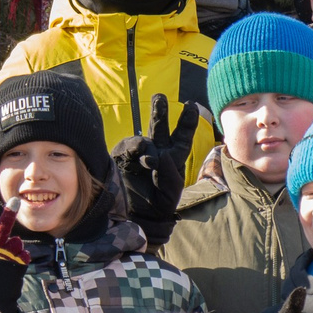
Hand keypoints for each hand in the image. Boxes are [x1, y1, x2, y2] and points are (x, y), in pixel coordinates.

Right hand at [0, 202, 27, 312]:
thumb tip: (17, 239)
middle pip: (3, 227)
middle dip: (9, 212)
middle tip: (15, 200)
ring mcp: (7, 255)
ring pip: (18, 242)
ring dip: (16, 249)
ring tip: (8, 262)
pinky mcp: (19, 262)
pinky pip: (25, 254)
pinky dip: (22, 259)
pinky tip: (14, 269)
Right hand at [113, 93, 199, 235]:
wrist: (137, 216)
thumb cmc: (159, 204)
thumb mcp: (171, 192)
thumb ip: (169, 173)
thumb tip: (159, 154)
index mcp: (174, 157)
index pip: (183, 136)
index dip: (187, 121)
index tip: (191, 105)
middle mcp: (157, 151)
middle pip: (160, 127)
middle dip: (160, 111)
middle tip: (159, 96)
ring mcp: (138, 153)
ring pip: (142, 138)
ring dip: (144, 143)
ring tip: (148, 162)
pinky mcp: (122, 157)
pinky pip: (128, 148)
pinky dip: (132, 151)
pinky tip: (137, 159)